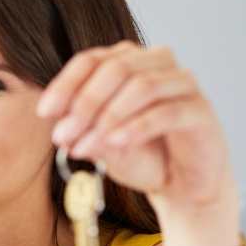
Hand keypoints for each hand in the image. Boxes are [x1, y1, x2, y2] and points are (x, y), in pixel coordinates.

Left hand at [37, 41, 235, 215]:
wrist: (180, 186)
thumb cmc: (140, 156)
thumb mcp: (101, 143)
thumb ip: (82, 129)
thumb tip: (58, 124)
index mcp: (129, 61)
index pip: (91, 60)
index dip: (65, 84)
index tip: (44, 113)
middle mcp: (158, 62)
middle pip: (115, 69)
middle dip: (84, 103)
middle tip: (62, 136)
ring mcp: (183, 83)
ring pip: (141, 86)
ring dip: (107, 117)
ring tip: (83, 146)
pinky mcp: (200, 110)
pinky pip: (165, 112)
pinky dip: (135, 127)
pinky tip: (114, 144)